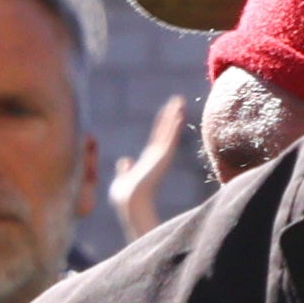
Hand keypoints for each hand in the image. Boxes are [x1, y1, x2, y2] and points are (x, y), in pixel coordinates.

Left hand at [108, 95, 190, 243]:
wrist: (130, 203)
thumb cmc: (125, 196)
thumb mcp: (123, 178)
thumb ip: (125, 169)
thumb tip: (124, 160)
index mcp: (148, 160)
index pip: (157, 137)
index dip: (163, 123)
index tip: (168, 111)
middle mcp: (157, 156)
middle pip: (166, 130)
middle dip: (171, 114)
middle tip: (179, 100)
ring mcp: (161, 156)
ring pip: (169, 131)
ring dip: (175, 115)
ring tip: (180, 101)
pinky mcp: (162, 158)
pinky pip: (169, 138)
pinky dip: (174, 126)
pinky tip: (179, 114)